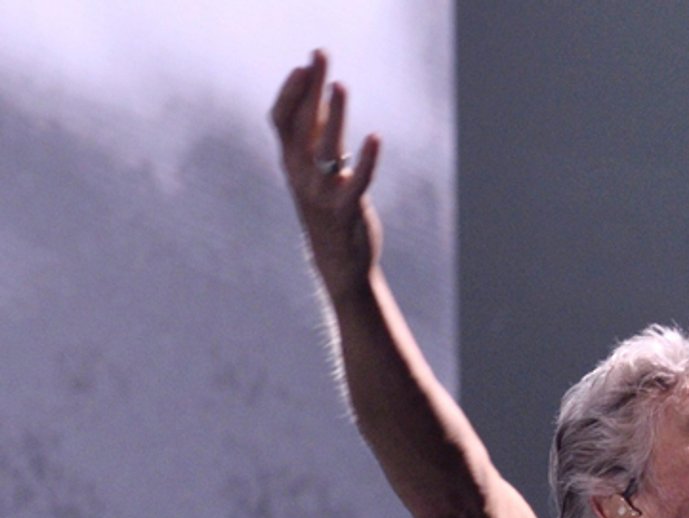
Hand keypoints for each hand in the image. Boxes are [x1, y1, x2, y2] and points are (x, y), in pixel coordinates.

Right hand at [270, 50, 382, 292]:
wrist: (337, 260)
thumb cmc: (327, 205)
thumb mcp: (317, 167)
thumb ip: (317, 133)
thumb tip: (320, 92)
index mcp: (291, 162)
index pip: (282, 120)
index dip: (291, 91)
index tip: (305, 64)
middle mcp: (301, 174)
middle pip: (301, 124)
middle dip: (310, 87)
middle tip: (320, 55)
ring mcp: (322, 193)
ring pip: (326, 148)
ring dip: (334, 115)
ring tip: (340, 85)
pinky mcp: (348, 210)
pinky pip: (358, 182)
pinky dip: (367, 161)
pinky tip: (376, 138)